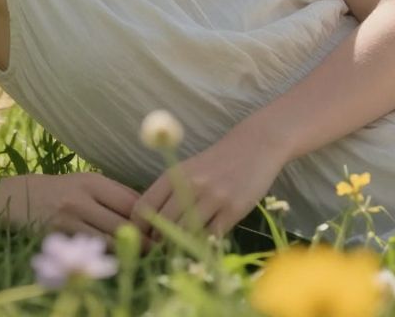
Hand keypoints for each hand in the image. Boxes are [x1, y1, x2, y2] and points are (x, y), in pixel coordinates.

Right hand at [0, 171, 160, 249]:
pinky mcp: (59, 236)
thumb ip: (114, 194)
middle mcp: (81, 197)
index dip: (149, 217)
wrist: (19, 197)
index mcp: (92, 181)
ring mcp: (69, 218)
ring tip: (139, 255)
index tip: (160, 228)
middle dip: (143, 238)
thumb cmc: (60, 190)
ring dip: (127, 250)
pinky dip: (105, 255)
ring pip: (109, 240)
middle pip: (123, 222)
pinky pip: (90, 249)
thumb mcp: (85, 182)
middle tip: (156, 248)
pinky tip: (112, 256)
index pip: (131, 201)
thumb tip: (149, 209)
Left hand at [128, 122, 285, 241]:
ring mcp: (213, 197)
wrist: (255, 146)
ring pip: (186, 232)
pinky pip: (212, 235)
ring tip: (182, 248)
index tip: (142, 238)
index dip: (139, 228)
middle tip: (162, 249)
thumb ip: (170, 192)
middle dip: (159, 241)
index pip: (144, 206)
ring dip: (181, 244)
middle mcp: (190, 185)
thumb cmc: (217, 161)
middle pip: (163, 223)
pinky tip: (205, 242)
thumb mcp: (188, 170)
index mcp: (174, 174)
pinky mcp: (234, 209)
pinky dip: (206, 243)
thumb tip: (151, 225)